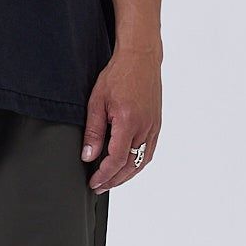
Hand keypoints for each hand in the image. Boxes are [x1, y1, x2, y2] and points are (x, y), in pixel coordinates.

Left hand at [81, 47, 161, 190]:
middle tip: (99, 186)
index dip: (104, 175)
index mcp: (128, 122)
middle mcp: (145, 128)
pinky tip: (128, 166)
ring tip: (112, 180)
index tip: (94, 182)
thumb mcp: (97, 101)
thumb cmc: (118, 75)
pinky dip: (138, 163)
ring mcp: (154, 127)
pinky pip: (149, 151)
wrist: (141, 58)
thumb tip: (88, 156)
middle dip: (114, 180)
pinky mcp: (157, 124)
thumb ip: (93, 131)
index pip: (116, 160)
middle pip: (131, 166)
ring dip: (127, 175)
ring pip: (142, 161)